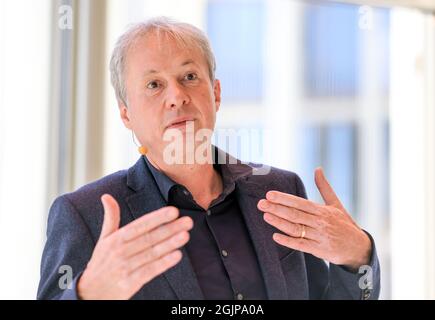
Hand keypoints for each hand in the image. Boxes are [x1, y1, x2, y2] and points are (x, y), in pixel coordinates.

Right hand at [77, 194, 192, 298]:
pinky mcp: (130, 283)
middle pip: (149, 238)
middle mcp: (120, 252)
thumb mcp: (104, 239)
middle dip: (170, 229)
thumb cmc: (101, 262)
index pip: (140, 225)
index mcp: (116, 239)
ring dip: (170, 244)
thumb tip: (106, 196)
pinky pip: (150, 271)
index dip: (157, 218)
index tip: (173, 211)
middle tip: (187, 221)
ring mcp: (125, 268)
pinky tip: (176, 256)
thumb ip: (110, 218)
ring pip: (152, 253)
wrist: (91, 293)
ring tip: (185, 235)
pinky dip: (163, 263)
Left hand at [257, 167, 370, 270]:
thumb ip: (324, 187)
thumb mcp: (336, 204)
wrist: (359, 248)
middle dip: (276, 209)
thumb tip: (318, 168)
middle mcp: (321, 223)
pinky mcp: (319, 250)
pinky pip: (301, 245)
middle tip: (261, 204)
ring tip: (265, 216)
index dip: (284, 199)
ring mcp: (319, 237)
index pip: (300, 203)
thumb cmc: (345, 224)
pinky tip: (275, 236)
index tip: (270, 195)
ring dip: (279, 223)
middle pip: (295, 215)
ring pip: (296, 229)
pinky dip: (288, 241)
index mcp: (323, 211)